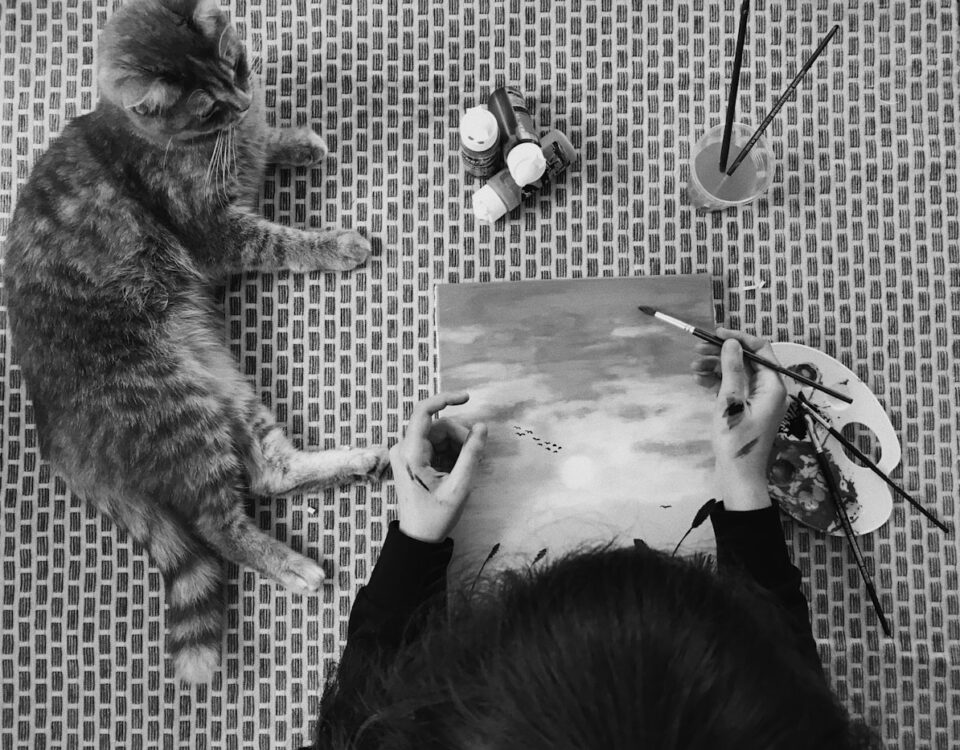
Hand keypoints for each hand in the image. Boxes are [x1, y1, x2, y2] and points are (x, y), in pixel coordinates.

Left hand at [389, 392, 487, 542]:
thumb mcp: (459, 486)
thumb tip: (482, 426)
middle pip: (438, 426)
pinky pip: (435, 446)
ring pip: (438, 435)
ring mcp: (406, 453)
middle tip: (475, 455)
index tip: (467, 398)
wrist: (418, 539)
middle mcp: (403, 448)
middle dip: (459, 436)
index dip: (446, 399)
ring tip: (466, 468)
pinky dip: (450, 453)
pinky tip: (457, 470)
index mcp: (410, 452)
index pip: (424, 412)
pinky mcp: (411, 459)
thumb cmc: (436, 516)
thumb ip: (471, 453)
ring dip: (456, 446)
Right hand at [692, 327, 786, 509]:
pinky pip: (735, 388)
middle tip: (697, 350)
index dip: (739, 339)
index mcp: (773, 385)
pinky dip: (718, 382)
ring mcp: (759, 400)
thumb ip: (732, 369)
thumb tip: (731, 343)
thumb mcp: (730, 401)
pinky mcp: (748, 410)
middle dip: (722, 353)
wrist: (738, 476)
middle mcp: (770, 390)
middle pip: (747, 360)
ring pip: (738, 373)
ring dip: (716, 367)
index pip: (761, 350)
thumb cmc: (736, 440)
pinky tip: (699, 381)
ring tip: (692, 368)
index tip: (716, 334)